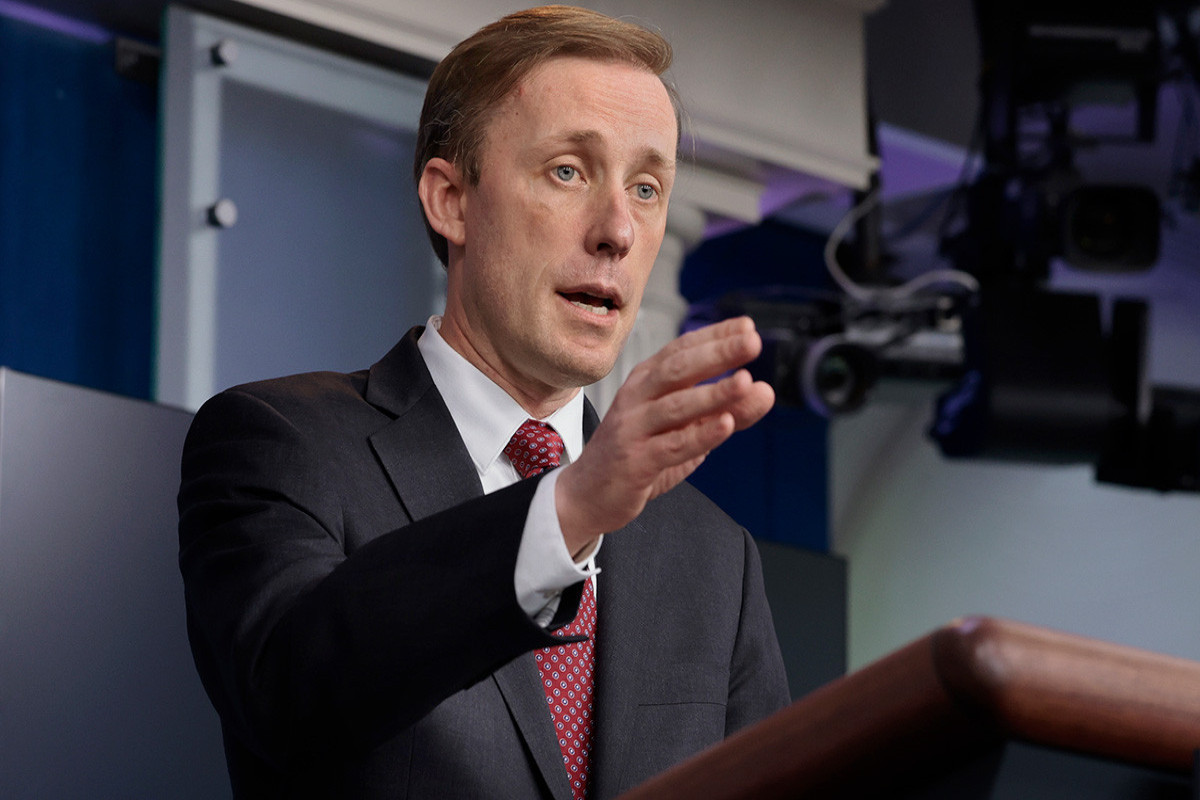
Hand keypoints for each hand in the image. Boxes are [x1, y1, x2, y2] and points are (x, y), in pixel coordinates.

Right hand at [555, 316, 774, 555]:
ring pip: (675, 406)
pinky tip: (725, 425)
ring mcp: (633, 429)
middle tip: (751, 343)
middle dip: (716, 354)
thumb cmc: (638, 454)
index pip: (682, 349)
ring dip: (712, 393)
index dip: (714, 336)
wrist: (588, 494)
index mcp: (646, 381)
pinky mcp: (635, 462)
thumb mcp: (685, 427)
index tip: (747, 326)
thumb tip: (766, 391)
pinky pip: (671, 445)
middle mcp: (637, 398)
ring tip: (744, 381)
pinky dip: (700, 434)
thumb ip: (726, 410)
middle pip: (677, 369)